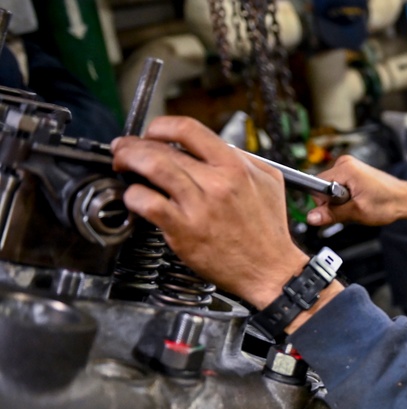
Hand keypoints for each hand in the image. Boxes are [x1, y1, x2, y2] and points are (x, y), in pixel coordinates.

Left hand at [111, 116, 308, 309]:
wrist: (271, 270)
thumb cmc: (269, 231)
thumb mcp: (269, 182)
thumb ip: (243, 158)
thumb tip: (214, 146)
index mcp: (235, 167)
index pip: (187, 129)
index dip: (161, 126)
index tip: (152, 133)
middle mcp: (216, 183)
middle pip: (162, 148)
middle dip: (134, 144)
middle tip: (125, 149)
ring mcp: (199, 206)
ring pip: (151, 168)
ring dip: (128, 161)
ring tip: (122, 165)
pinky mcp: (184, 230)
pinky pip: (148, 203)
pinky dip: (133, 196)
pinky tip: (134, 198)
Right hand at [305, 155, 406, 227]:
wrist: (406, 200)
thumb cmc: (388, 202)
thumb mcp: (357, 212)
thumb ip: (332, 214)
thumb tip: (311, 217)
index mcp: (345, 168)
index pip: (317, 185)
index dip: (323, 202)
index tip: (335, 210)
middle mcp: (346, 163)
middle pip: (323, 187)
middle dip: (333, 203)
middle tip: (352, 208)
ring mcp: (350, 167)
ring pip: (331, 189)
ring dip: (341, 202)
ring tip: (358, 204)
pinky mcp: (354, 173)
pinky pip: (339, 187)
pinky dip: (346, 198)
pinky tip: (359, 201)